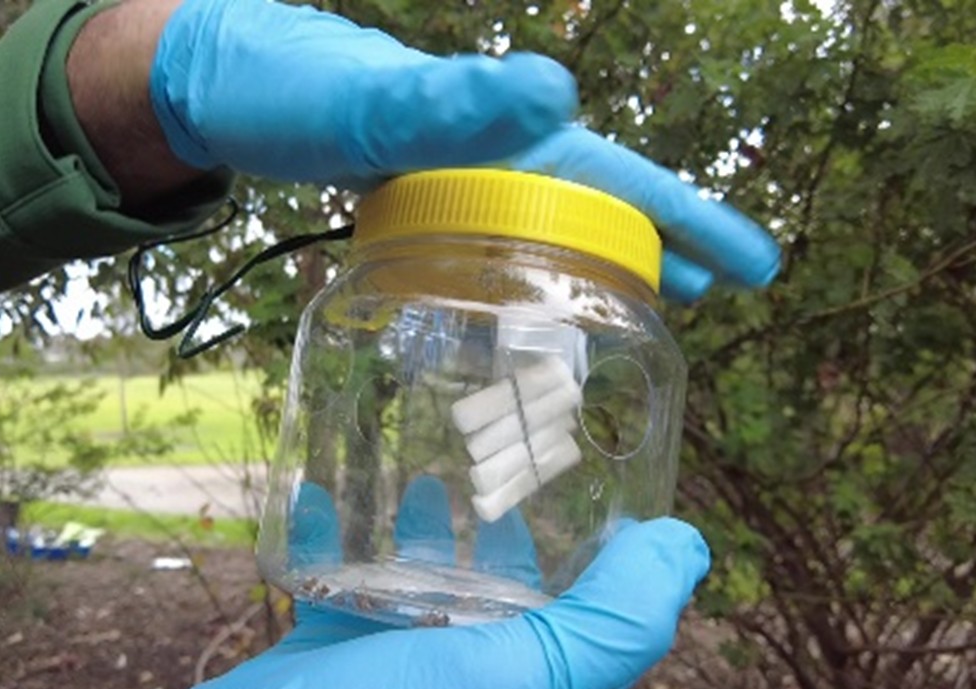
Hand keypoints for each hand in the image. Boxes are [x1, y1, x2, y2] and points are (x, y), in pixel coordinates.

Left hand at [147, 0, 779, 300]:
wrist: (216, 85)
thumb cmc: (287, 89)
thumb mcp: (364, 102)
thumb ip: (448, 104)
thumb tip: (552, 93)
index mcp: (501, 136)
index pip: (619, 180)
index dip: (691, 222)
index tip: (758, 266)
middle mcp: (489, 158)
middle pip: (596, 209)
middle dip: (663, 251)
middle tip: (719, 302)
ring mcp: (451, 184)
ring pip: (546, 233)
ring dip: (598, 270)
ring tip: (640, 316)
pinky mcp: (410, 206)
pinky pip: (487, 248)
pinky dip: (522, 279)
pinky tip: (516, 311)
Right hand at [151, 480, 710, 688]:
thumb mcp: (513, 678)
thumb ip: (608, 626)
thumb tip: (689, 547)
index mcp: (512, 680)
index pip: (571, 606)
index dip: (586, 543)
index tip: (580, 471)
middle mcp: (456, 672)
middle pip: (491, 582)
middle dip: (496, 520)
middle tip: (492, 452)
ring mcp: (385, 662)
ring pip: (413, 576)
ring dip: (419, 523)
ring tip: (424, 466)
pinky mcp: (320, 652)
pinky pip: (331, 578)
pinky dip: (331, 531)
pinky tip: (327, 489)